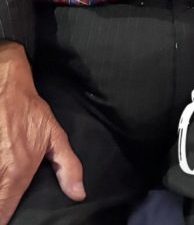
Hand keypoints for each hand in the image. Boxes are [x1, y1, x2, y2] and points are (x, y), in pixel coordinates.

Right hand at [0, 42, 84, 223]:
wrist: (6, 87)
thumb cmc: (30, 113)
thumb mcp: (55, 136)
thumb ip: (68, 167)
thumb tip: (79, 194)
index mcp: (17, 172)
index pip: (4, 213)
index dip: (4, 220)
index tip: (8, 221)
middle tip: (5, 211)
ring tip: (2, 196)